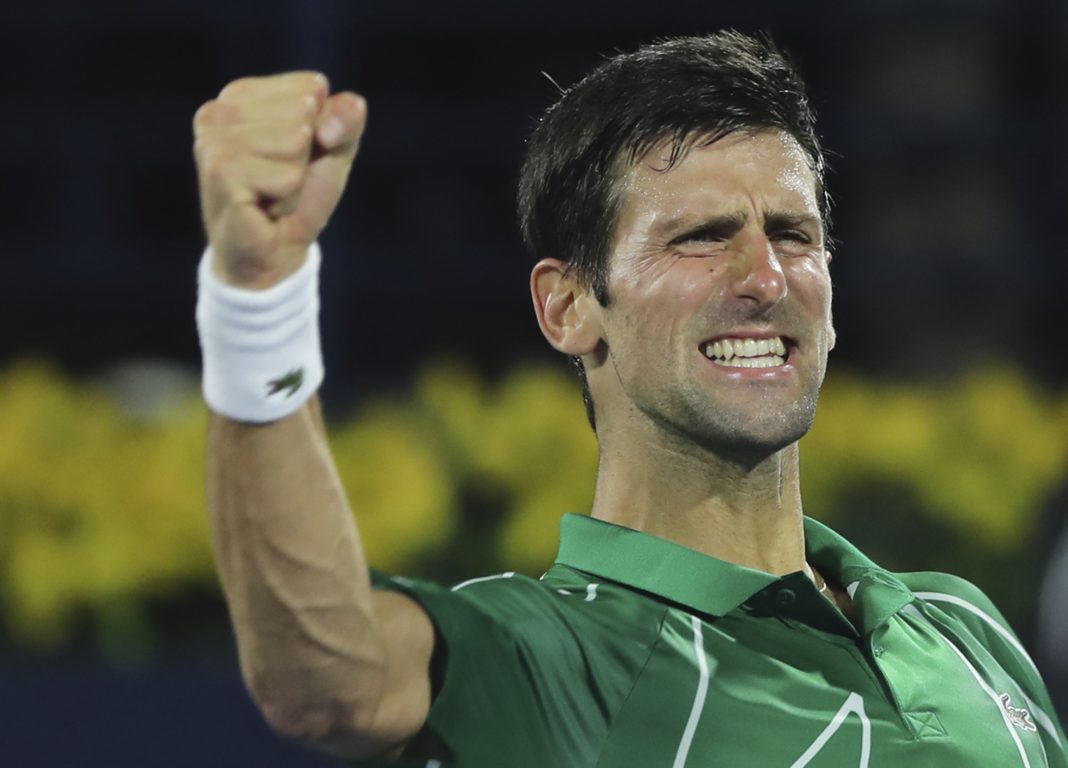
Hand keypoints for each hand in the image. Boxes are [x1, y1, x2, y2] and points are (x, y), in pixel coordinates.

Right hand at [193, 72, 365, 288]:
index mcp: (241, 93)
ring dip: (294, 179)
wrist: (276, 251)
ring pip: (295, 143)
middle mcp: (218, 111)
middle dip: (305, 155)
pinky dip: (287, 198)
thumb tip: (342, 113)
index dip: (320, 129)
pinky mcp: (220, 175)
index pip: (312, 88)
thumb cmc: (300, 194)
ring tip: (271, 193)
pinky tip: (263, 207)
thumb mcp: (334, 148)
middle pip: (304, 112)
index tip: (294, 157)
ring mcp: (213, 142)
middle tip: (280, 181)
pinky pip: (288, 176)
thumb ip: (347, 117)